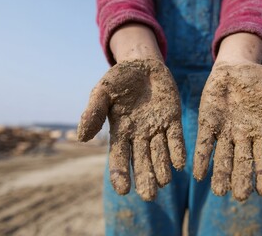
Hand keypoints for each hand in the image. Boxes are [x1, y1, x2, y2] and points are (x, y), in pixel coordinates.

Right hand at [77, 58, 185, 200]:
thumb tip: (81, 137)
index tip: (124, 190)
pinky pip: (175, 137)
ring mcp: (157, 128)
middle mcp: (139, 135)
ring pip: (160, 153)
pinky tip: (180, 164)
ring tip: (164, 183)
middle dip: (145, 178)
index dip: (120, 174)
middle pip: (141, 161)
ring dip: (162, 168)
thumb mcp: (102, 92)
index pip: (119, 157)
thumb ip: (93, 112)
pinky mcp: (172, 119)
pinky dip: (177, 150)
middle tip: (149, 197)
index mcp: (120, 131)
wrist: (142, 64)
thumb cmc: (118, 79)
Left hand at [193, 61, 261, 200]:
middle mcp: (243, 137)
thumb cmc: (260, 80)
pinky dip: (202, 158)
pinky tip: (198, 174)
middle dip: (241, 179)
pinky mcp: (207, 124)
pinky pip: (204, 144)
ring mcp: (224, 132)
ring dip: (221, 174)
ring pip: (222, 158)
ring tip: (219, 191)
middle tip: (239, 197)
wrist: (235, 66)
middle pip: (242, 163)